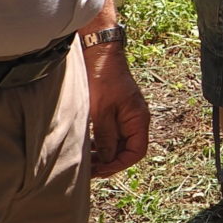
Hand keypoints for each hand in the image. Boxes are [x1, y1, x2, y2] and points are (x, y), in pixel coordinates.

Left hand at [83, 42, 149, 178]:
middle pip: (127, 150)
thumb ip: (106, 136)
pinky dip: (100, 143)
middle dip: (109, 162)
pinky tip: (86, 145)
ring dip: (103, 154)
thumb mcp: (101, 110)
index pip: (136, 152)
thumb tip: (107, 159)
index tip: (100, 170)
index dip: (119, 164)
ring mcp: (125, 115)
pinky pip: (111, 133)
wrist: (99, 52)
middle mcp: (135, 119)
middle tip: (88, 169)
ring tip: (84, 160)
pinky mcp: (114, 111)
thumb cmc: (102, 77)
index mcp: (138, 119)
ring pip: (117, 143)